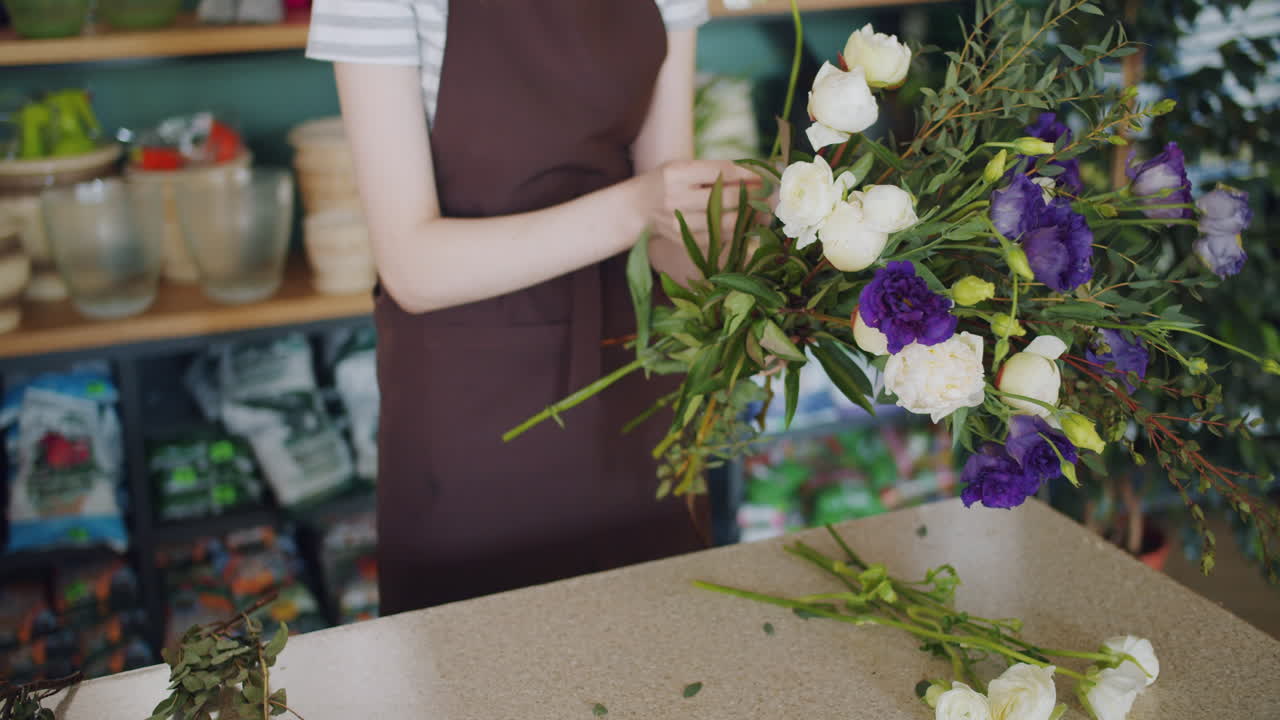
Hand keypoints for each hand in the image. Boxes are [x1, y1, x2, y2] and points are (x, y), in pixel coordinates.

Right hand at [642, 159, 762, 284]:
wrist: (636, 208)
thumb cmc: (666, 182)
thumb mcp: (682, 167)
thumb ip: (713, 170)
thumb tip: (756, 174)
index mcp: (677, 173)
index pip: (722, 172)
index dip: (748, 174)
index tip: (764, 176)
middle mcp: (677, 197)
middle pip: (728, 199)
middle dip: (755, 196)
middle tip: (771, 194)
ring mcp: (679, 222)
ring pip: (727, 223)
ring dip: (751, 217)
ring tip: (765, 211)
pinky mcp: (684, 240)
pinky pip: (719, 238)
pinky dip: (738, 232)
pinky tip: (749, 225)